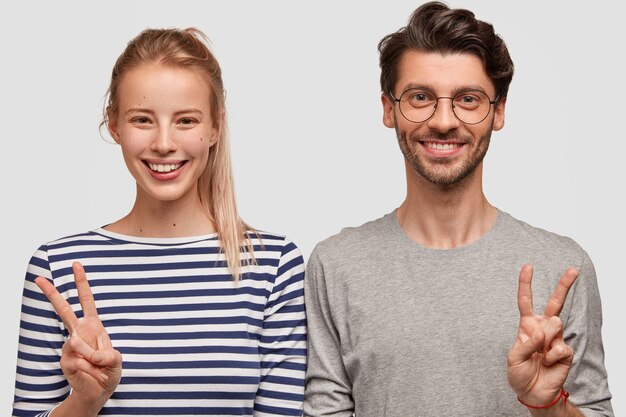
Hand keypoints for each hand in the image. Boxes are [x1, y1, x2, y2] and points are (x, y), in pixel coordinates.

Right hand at [35, 262, 121, 408]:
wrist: (99, 390)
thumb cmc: (108, 370)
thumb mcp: (116, 360)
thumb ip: (108, 354)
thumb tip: (88, 351)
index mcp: (93, 326)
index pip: (87, 301)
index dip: (82, 283)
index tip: (76, 265)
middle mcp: (79, 332)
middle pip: (63, 310)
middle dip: (52, 294)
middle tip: (39, 278)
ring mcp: (69, 346)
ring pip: (77, 343)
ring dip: (92, 356)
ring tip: (97, 365)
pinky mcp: (64, 360)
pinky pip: (77, 360)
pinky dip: (87, 367)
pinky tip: (90, 371)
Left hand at [507, 265, 576, 406]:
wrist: (532, 393)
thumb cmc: (520, 374)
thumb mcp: (514, 358)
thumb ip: (527, 343)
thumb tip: (544, 329)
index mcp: (527, 326)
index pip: (525, 301)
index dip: (526, 284)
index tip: (527, 267)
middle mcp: (543, 328)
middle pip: (554, 303)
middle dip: (563, 285)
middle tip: (573, 270)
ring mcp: (555, 339)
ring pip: (555, 324)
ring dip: (545, 339)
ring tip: (540, 354)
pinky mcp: (565, 351)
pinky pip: (560, 346)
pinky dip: (551, 356)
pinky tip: (547, 363)